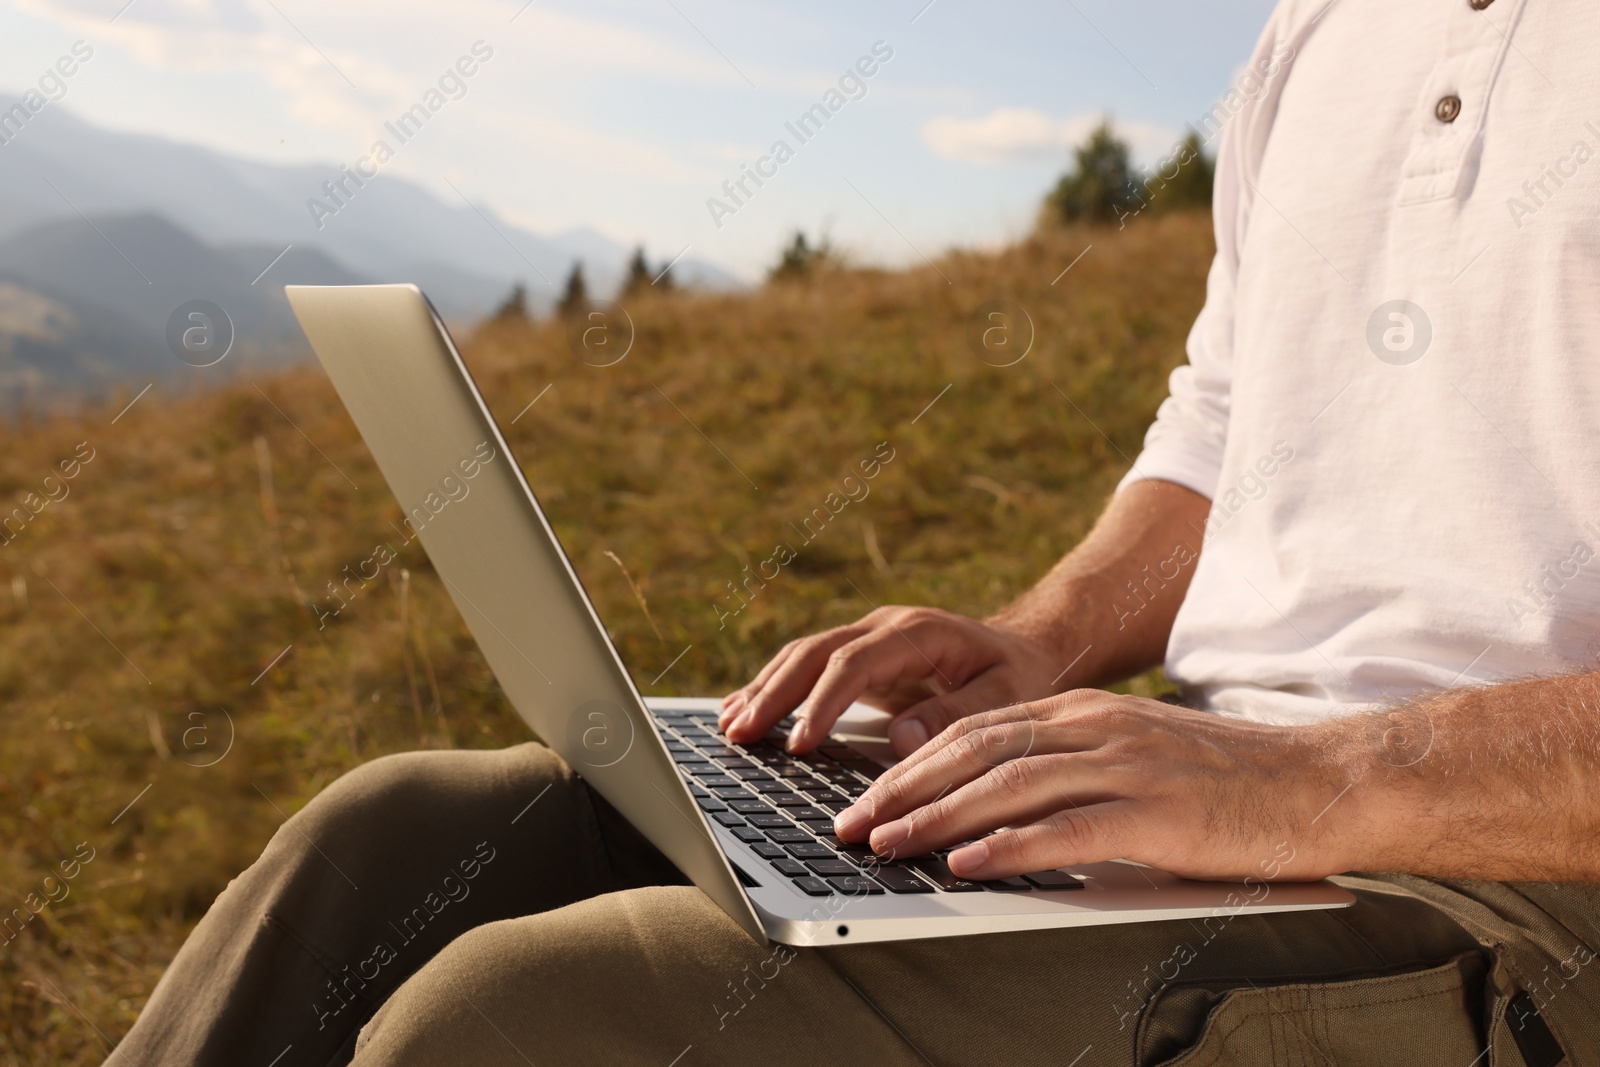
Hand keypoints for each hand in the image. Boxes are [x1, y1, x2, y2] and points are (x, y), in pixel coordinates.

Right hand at [719, 606, 1064, 755]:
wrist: (1027, 647)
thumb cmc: (1020, 674)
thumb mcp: (1007, 695)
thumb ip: (957, 713)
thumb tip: (900, 738)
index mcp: (917, 632)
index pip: (854, 663)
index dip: (822, 703)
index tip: (799, 745)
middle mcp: (884, 627)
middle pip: (814, 653)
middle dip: (773, 694)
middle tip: (740, 733)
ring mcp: (868, 638)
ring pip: (802, 656)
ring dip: (764, 690)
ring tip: (729, 726)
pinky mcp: (859, 657)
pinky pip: (808, 668)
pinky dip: (773, 689)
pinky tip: (742, 711)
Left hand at [831, 690, 1356, 881]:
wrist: (1322, 781)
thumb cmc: (1229, 781)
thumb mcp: (1137, 756)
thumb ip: (1071, 770)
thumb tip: (997, 808)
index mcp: (1086, 713)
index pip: (977, 731)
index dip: (913, 764)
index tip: (865, 796)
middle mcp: (1096, 728)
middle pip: (976, 750)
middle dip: (903, 788)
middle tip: (851, 824)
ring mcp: (1126, 765)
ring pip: (1008, 784)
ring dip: (938, 817)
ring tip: (887, 844)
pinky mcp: (1158, 813)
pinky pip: (1067, 829)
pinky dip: (1009, 847)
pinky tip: (967, 864)